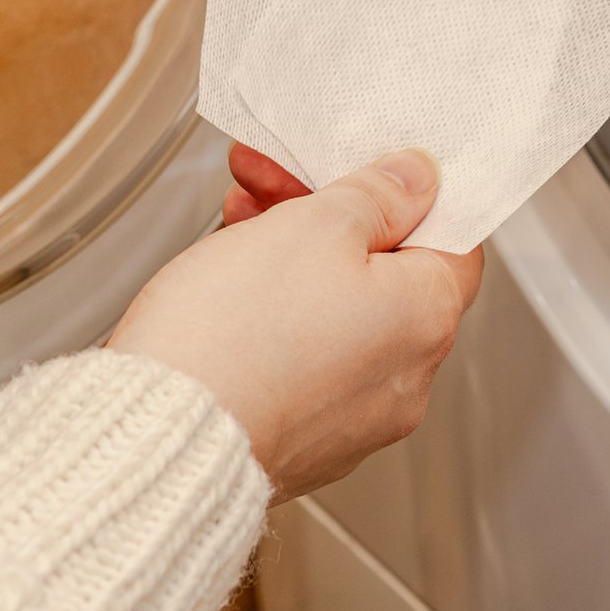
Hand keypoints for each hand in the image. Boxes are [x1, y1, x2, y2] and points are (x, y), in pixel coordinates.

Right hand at [108, 147, 483, 499]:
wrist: (157, 437)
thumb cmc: (235, 338)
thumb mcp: (315, 225)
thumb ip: (376, 195)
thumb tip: (418, 181)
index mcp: (426, 319)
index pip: (452, 239)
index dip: (407, 195)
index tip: (363, 172)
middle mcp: (404, 379)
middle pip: (386, 271)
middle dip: (328, 215)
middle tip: (272, 182)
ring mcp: (352, 417)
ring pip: (339, 311)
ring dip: (295, 258)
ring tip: (238, 221)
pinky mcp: (301, 438)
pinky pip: (305, 357)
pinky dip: (278, 314)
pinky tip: (231, 282)